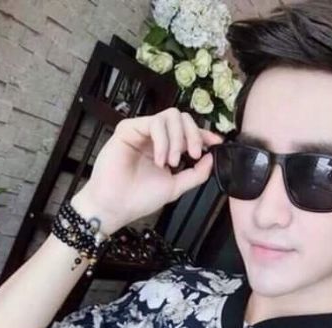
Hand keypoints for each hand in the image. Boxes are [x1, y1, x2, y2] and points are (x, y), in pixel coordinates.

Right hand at [71, 107, 224, 230]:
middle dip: (193, 135)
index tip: (216, 143)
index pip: (187, 132)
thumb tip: (212, 157)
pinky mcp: (128, 128)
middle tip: (194, 156)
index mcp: (165, 148)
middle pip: (182, 118)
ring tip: (172, 163)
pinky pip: (154, 122)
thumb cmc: (139, 199)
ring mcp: (141, 131)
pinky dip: (163, 141)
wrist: (116, 207)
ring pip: (170, 116)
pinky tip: (159, 159)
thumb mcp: (175, 187)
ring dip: (177, 139)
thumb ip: (196, 174)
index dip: (203, 134)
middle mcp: (154, 138)